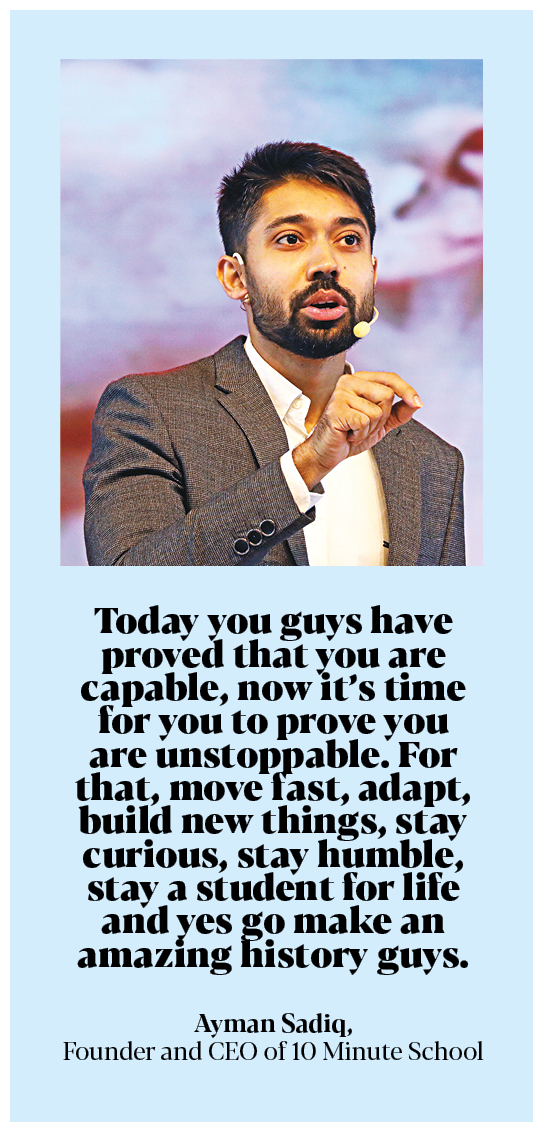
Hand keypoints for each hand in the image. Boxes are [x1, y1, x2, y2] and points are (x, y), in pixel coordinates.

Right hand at [292, 370, 421, 489]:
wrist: (326, 452)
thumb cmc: (348, 435)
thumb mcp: (380, 423)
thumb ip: (398, 413)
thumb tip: (415, 404)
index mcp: (360, 380)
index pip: (390, 378)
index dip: (406, 390)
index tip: (417, 402)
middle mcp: (349, 382)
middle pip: (387, 395)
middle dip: (381, 418)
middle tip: (364, 425)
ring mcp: (340, 394)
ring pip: (376, 411)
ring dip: (369, 429)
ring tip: (354, 430)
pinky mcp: (336, 409)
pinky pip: (364, 422)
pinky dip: (360, 434)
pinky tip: (348, 434)